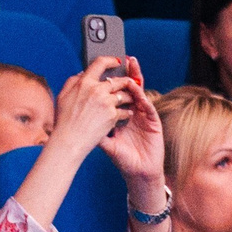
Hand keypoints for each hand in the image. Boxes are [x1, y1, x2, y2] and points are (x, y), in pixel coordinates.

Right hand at [50, 57, 141, 157]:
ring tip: (129, 100)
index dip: (110, 59)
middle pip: (118, 80)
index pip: (100, 63)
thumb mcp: (63, 96)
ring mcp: (106, 102)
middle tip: (129, 83)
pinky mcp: (112, 115)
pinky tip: (125, 114)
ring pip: (124, 94)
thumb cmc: (64, 120)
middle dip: (125, 81)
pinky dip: (126, 112)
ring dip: (128, 97)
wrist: (69, 140)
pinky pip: (124, 110)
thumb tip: (82, 74)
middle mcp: (97, 90)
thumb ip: (72, 81)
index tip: (116, 61)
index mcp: (84, 82)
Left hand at [93, 58, 166, 186]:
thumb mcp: (106, 142)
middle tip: (121, 58)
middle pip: (129, 88)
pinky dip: (144, 98)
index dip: (112, 80)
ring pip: (140, 93)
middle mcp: (133, 112)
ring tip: (131, 66)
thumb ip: (96, 129)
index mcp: (121, 114)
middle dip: (125, 73)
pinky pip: (148, 107)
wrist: (139, 173)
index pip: (116, 93)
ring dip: (136, 79)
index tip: (105, 68)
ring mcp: (144, 116)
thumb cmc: (123, 158)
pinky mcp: (153, 122)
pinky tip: (138, 91)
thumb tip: (78, 118)